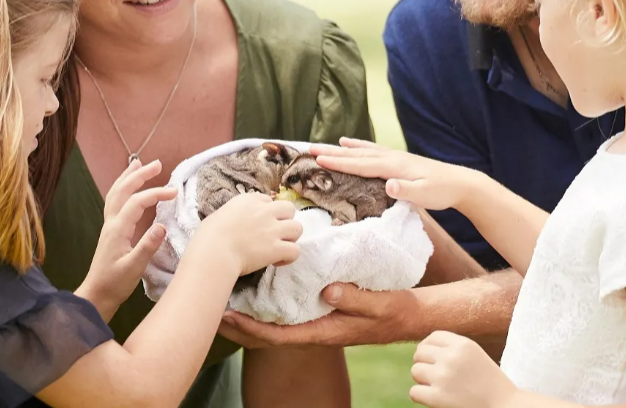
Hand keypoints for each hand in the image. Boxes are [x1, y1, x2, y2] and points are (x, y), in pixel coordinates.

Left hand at [77, 159, 175, 318]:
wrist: (97, 295)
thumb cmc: (115, 284)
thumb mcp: (134, 268)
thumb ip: (147, 247)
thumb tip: (162, 226)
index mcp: (117, 229)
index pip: (138, 202)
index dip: (156, 193)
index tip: (175, 192)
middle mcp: (111, 223)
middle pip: (123, 190)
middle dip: (140, 175)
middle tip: (157, 164)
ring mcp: (109, 226)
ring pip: (115, 193)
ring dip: (128, 177)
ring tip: (139, 164)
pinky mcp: (111, 231)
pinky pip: (115, 202)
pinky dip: (123, 188)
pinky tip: (129, 187)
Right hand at [192, 192, 302, 276]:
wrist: (213, 252)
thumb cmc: (209, 236)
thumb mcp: (221, 214)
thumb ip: (236, 214)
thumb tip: (239, 223)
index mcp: (249, 200)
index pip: (268, 200)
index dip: (267, 213)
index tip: (259, 224)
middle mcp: (264, 211)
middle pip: (289, 209)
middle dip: (285, 221)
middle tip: (274, 234)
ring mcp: (272, 230)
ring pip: (298, 228)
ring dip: (291, 238)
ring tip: (279, 247)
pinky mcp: (276, 249)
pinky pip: (295, 250)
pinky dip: (289, 257)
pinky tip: (277, 261)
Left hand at [219, 283, 418, 347]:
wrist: (411, 317)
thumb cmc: (395, 311)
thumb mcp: (379, 303)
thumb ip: (354, 298)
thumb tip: (327, 290)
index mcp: (325, 331)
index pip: (280, 336)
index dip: (252, 329)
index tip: (229, 319)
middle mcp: (316, 330)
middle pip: (270, 335)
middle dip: (241, 327)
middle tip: (214, 312)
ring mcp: (318, 322)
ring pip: (276, 326)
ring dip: (251, 316)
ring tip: (228, 300)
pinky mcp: (322, 313)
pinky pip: (288, 314)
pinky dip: (269, 306)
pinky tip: (259, 291)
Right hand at [313, 138, 483, 211]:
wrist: (461, 184)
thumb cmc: (442, 191)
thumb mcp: (425, 195)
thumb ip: (406, 191)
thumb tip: (388, 185)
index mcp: (393, 166)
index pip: (360, 164)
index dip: (338, 162)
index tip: (317, 159)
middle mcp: (391, 158)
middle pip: (357, 154)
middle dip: (333, 152)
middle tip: (309, 148)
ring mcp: (395, 157)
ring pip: (364, 151)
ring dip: (344, 148)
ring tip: (327, 144)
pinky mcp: (400, 161)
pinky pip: (373, 151)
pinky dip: (360, 147)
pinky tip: (355, 145)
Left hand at [409, 331, 516, 407]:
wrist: (504, 406)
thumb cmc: (490, 384)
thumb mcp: (475, 355)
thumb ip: (453, 349)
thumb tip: (421, 349)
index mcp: (463, 344)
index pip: (432, 337)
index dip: (428, 348)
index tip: (432, 360)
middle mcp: (451, 357)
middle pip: (420, 353)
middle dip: (425, 364)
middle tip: (435, 376)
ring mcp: (443, 376)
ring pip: (415, 371)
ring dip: (423, 381)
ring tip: (437, 387)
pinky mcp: (438, 397)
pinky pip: (414, 392)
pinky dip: (421, 397)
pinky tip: (433, 399)